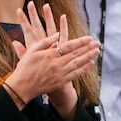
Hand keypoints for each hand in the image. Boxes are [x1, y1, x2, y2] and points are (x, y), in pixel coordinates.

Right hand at [8, 1, 98, 115]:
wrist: (22, 86)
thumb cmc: (25, 67)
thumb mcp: (32, 51)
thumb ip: (45, 42)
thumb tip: (57, 34)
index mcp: (49, 54)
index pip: (69, 46)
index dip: (80, 42)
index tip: (89, 38)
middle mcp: (56, 64)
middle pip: (76, 54)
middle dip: (88, 48)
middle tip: (98, 43)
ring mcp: (60, 73)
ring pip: (78, 63)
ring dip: (89, 57)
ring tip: (97, 52)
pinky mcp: (61, 81)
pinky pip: (75, 74)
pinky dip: (84, 69)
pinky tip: (90, 64)